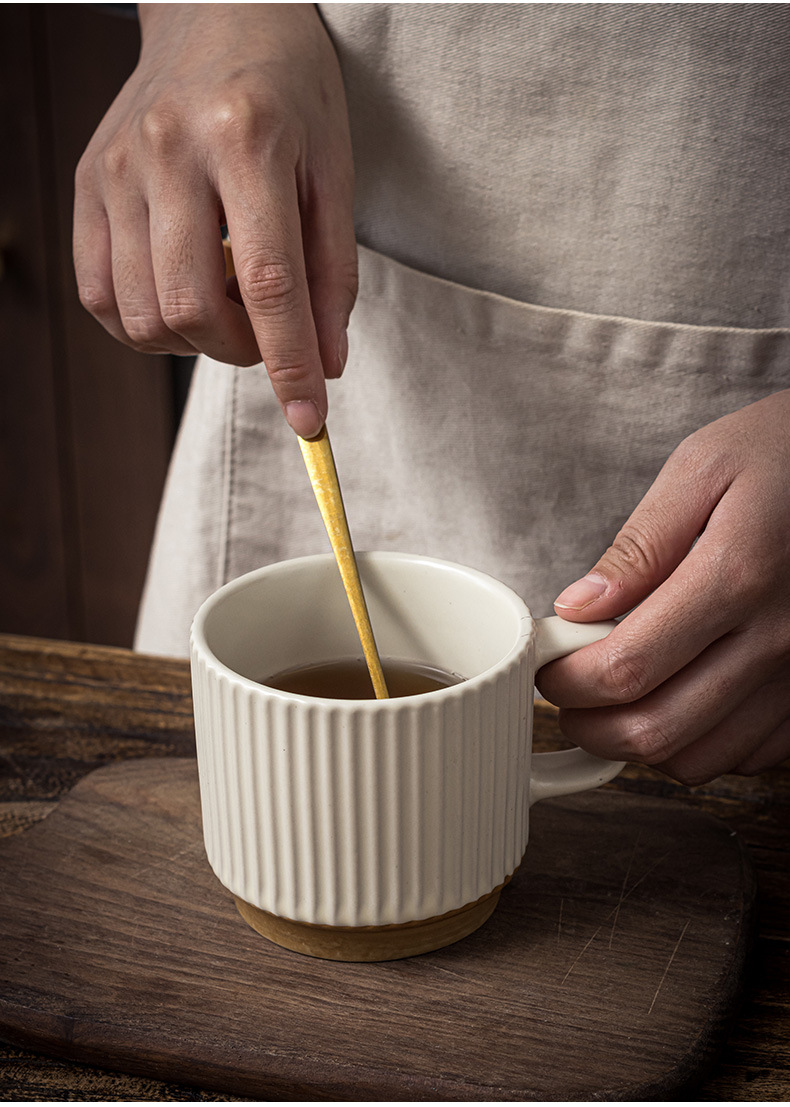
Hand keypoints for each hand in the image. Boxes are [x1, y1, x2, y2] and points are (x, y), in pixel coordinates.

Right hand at [73, 3, 356, 437]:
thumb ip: (334, 274)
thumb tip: (326, 365)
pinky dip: (144, 323)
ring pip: (143, 314)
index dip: (290, 365)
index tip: (311, 421)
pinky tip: (181, 292)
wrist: (214, 12)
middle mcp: (169, 150)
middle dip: (242, 351)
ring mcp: (116, 167)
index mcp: (247, 137)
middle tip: (268, 332)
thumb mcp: (335, 171)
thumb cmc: (289, 90)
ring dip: (195, 340)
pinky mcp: (86, 184)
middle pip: (194, 308)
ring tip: (227, 299)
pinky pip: (100, 295)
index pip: (269, 283)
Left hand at [537, 390, 789, 784]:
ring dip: (641, 742)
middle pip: (657, 730)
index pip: (627, 667)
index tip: (550, 665)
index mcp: (735, 576)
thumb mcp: (702, 468)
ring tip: (618, 699)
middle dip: (590, 726)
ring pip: (699, 757)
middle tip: (569, 697)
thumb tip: (579, 607)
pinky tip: (680, 699)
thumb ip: (639, 546)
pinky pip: (749, 756)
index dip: (569, 681)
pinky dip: (699, 743)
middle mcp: (774, 638)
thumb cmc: (783, 454)